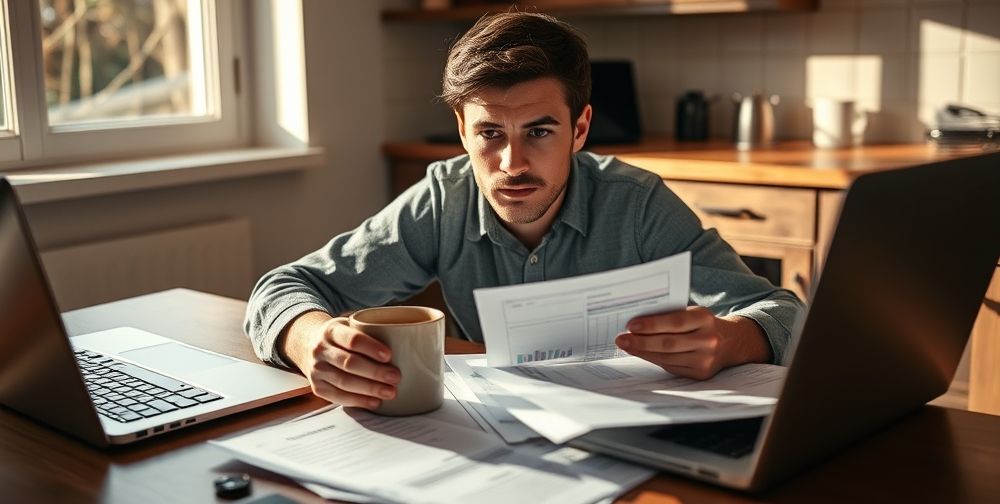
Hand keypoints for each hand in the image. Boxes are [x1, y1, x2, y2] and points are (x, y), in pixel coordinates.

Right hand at [280, 311, 399, 408]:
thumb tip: (412, 338)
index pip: (352, 339)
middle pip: (349, 363)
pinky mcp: (318, 387)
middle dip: (375, 372)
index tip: (390, 355)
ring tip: (391, 392)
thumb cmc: (341, 336)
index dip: (371, 347)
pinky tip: (375, 402)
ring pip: (344, 382)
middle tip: (396, 377)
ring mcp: (316, 370)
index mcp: (331, 330)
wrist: (309, 345)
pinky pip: (338, 397)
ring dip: (370, 389)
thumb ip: (372, 329)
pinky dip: (358, 401)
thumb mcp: (351, 324)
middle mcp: (320, 350)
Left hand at [615, 307, 771, 379]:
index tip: (630, 325)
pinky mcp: (701, 374)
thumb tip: (637, 323)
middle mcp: (708, 340)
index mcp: (704, 319)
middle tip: (621, 339)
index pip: (675, 322)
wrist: (731, 342)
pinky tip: (642, 354)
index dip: (651, 324)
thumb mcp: (693, 313)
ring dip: (643, 352)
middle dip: (641, 342)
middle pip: (669, 343)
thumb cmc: (702, 324)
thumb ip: (670, 315)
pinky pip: (671, 367)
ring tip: (627, 346)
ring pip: (667, 358)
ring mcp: (706, 359)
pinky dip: (654, 360)